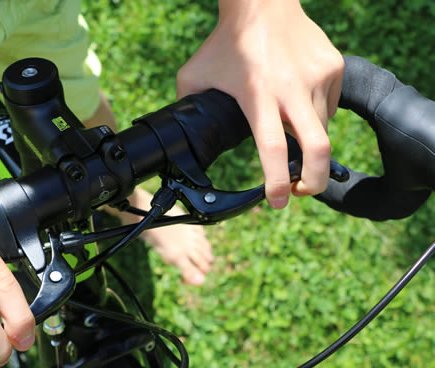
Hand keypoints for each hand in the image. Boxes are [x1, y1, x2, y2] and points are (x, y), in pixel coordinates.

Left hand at [177, 0, 343, 208]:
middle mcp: (292, 88)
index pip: (273, 149)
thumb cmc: (226, 41)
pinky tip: (298, 104)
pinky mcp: (333, 68)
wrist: (262, 3)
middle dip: (314, 181)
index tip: (277, 201)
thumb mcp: (195, 75)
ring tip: (288, 131)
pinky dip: (316, 116)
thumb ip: (187, 106)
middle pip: (317, 149)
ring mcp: (318, 77)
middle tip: (302, 191)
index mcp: (257, 95)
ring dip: (308, 143)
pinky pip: (330, 107)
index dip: (277, 182)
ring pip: (322, 129)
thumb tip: (180, 135)